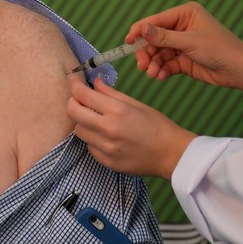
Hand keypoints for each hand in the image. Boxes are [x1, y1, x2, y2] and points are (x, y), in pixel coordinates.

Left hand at [67, 76, 195, 179]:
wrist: (170, 154)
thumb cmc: (156, 125)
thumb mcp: (135, 104)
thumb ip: (110, 93)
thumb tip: (94, 82)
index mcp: (117, 111)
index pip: (83, 95)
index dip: (75, 85)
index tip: (74, 81)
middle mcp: (108, 129)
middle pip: (73, 112)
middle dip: (72, 102)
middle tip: (79, 99)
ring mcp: (106, 148)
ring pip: (79, 131)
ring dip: (83, 122)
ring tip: (96, 119)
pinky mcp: (106, 162)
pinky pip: (89, 146)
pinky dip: (93, 138)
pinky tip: (106, 136)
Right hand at [127, 1, 242, 88]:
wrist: (238, 70)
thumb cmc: (219, 49)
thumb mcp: (189, 41)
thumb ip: (163, 37)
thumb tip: (142, 29)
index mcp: (185, 14)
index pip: (155, 20)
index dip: (140, 31)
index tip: (127, 42)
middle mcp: (182, 27)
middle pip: (154, 39)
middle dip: (147, 52)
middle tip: (141, 65)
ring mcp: (182, 44)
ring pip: (159, 53)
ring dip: (153, 64)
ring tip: (152, 74)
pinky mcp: (184, 59)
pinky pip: (167, 63)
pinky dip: (161, 70)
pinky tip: (160, 76)